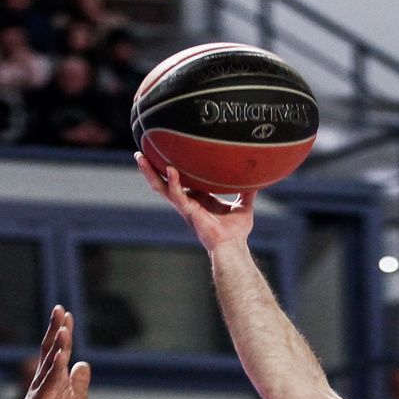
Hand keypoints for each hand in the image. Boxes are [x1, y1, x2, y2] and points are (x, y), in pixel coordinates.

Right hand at [4, 307, 91, 398]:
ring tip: (63, 326)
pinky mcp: (43, 396)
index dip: (63, 331)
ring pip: (51, 359)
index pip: (60, 348)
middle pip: (52, 347)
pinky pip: (52, 379)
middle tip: (59, 309)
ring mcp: (43, 384)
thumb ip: (80, 381)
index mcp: (54, 374)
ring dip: (58, 343)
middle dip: (56, 328)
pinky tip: (63, 354)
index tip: (67, 314)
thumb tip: (83, 363)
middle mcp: (47, 374)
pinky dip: (57, 366)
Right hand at [135, 153, 256, 251]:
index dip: (170, 168)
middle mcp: (188, 201)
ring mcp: (185, 206)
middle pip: (164, 182)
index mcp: (198, 198)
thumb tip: (259, 178)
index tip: (163, 153)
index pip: (180, 180)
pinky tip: (170, 170)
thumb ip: (248, 192)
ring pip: (162, 187)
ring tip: (140, 157)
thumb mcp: (243, 206)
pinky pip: (177, 194)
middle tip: (140, 153)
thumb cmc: (236, 231)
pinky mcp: (188, 211)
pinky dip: (173, 182)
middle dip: (150, 168)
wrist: (233, 245)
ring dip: (150, 173)